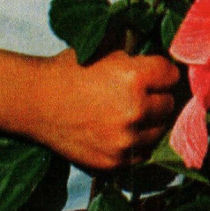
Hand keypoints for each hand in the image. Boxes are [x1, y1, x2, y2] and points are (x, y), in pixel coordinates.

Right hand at [33, 48, 179, 169]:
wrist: (37, 101)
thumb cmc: (71, 70)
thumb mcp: (107, 50)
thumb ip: (137, 56)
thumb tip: (164, 59)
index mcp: (134, 77)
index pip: (171, 75)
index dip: (163, 72)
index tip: (157, 73)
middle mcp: (134, 110)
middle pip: (169, 104)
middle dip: (158, 96)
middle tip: (144, 92)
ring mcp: (125, 140)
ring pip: (159, 130)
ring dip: (150, 120)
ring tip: (133, 112)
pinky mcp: (115, 160)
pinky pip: (143, 152)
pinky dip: (137, 141)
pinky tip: (123, 129)